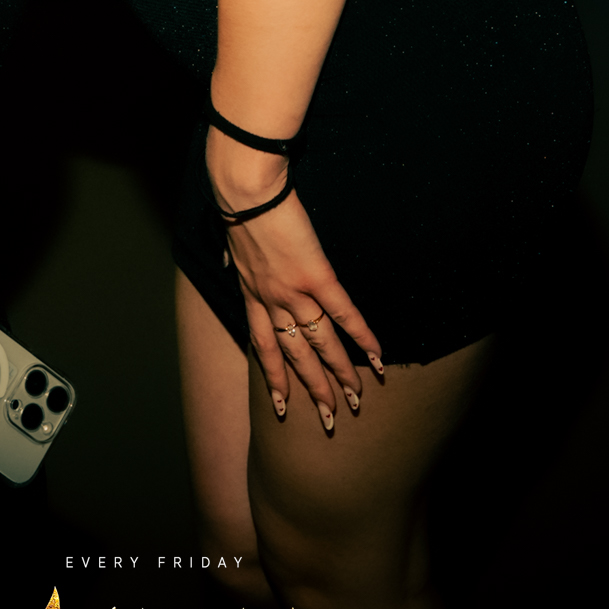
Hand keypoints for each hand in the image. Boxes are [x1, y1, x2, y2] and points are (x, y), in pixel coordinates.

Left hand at [209, 132, 381, 430]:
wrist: (246, 188)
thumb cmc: (237, 203)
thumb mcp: (230, 238)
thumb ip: (236, 256)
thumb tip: (230, 256)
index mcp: (250, 293)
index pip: (263, 346)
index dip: (275, 378)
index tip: (283, 407)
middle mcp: (271, 301)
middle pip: (295, 355)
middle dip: (314, 389)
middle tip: (331, 419)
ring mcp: (294, 291)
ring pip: (321, 343)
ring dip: (340, 373)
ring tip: (356, 399)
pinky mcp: (316, 275)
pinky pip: (343, 314)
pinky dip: (362, 336)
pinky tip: (378, 356)